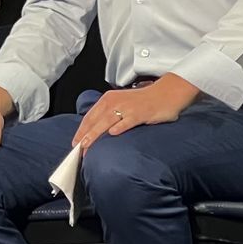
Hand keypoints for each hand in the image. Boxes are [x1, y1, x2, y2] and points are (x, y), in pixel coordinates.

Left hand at [70, 74, 197, 153]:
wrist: (167, 93)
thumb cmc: (144, 101)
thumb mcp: (122, 104)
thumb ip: (109, 114)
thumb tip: (96, 131)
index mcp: (108, 99)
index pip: (90, 116)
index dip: (81, 130)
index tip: (75, 143)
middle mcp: (115, 102)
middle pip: (95, 120)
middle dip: (85, 136)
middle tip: (78, 149)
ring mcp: (127, 107)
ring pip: (106, 122)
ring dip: (95, 134)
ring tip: (87, 145)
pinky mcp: (140, 113)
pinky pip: (127, 121)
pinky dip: (119, 127)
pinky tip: (112, 134)